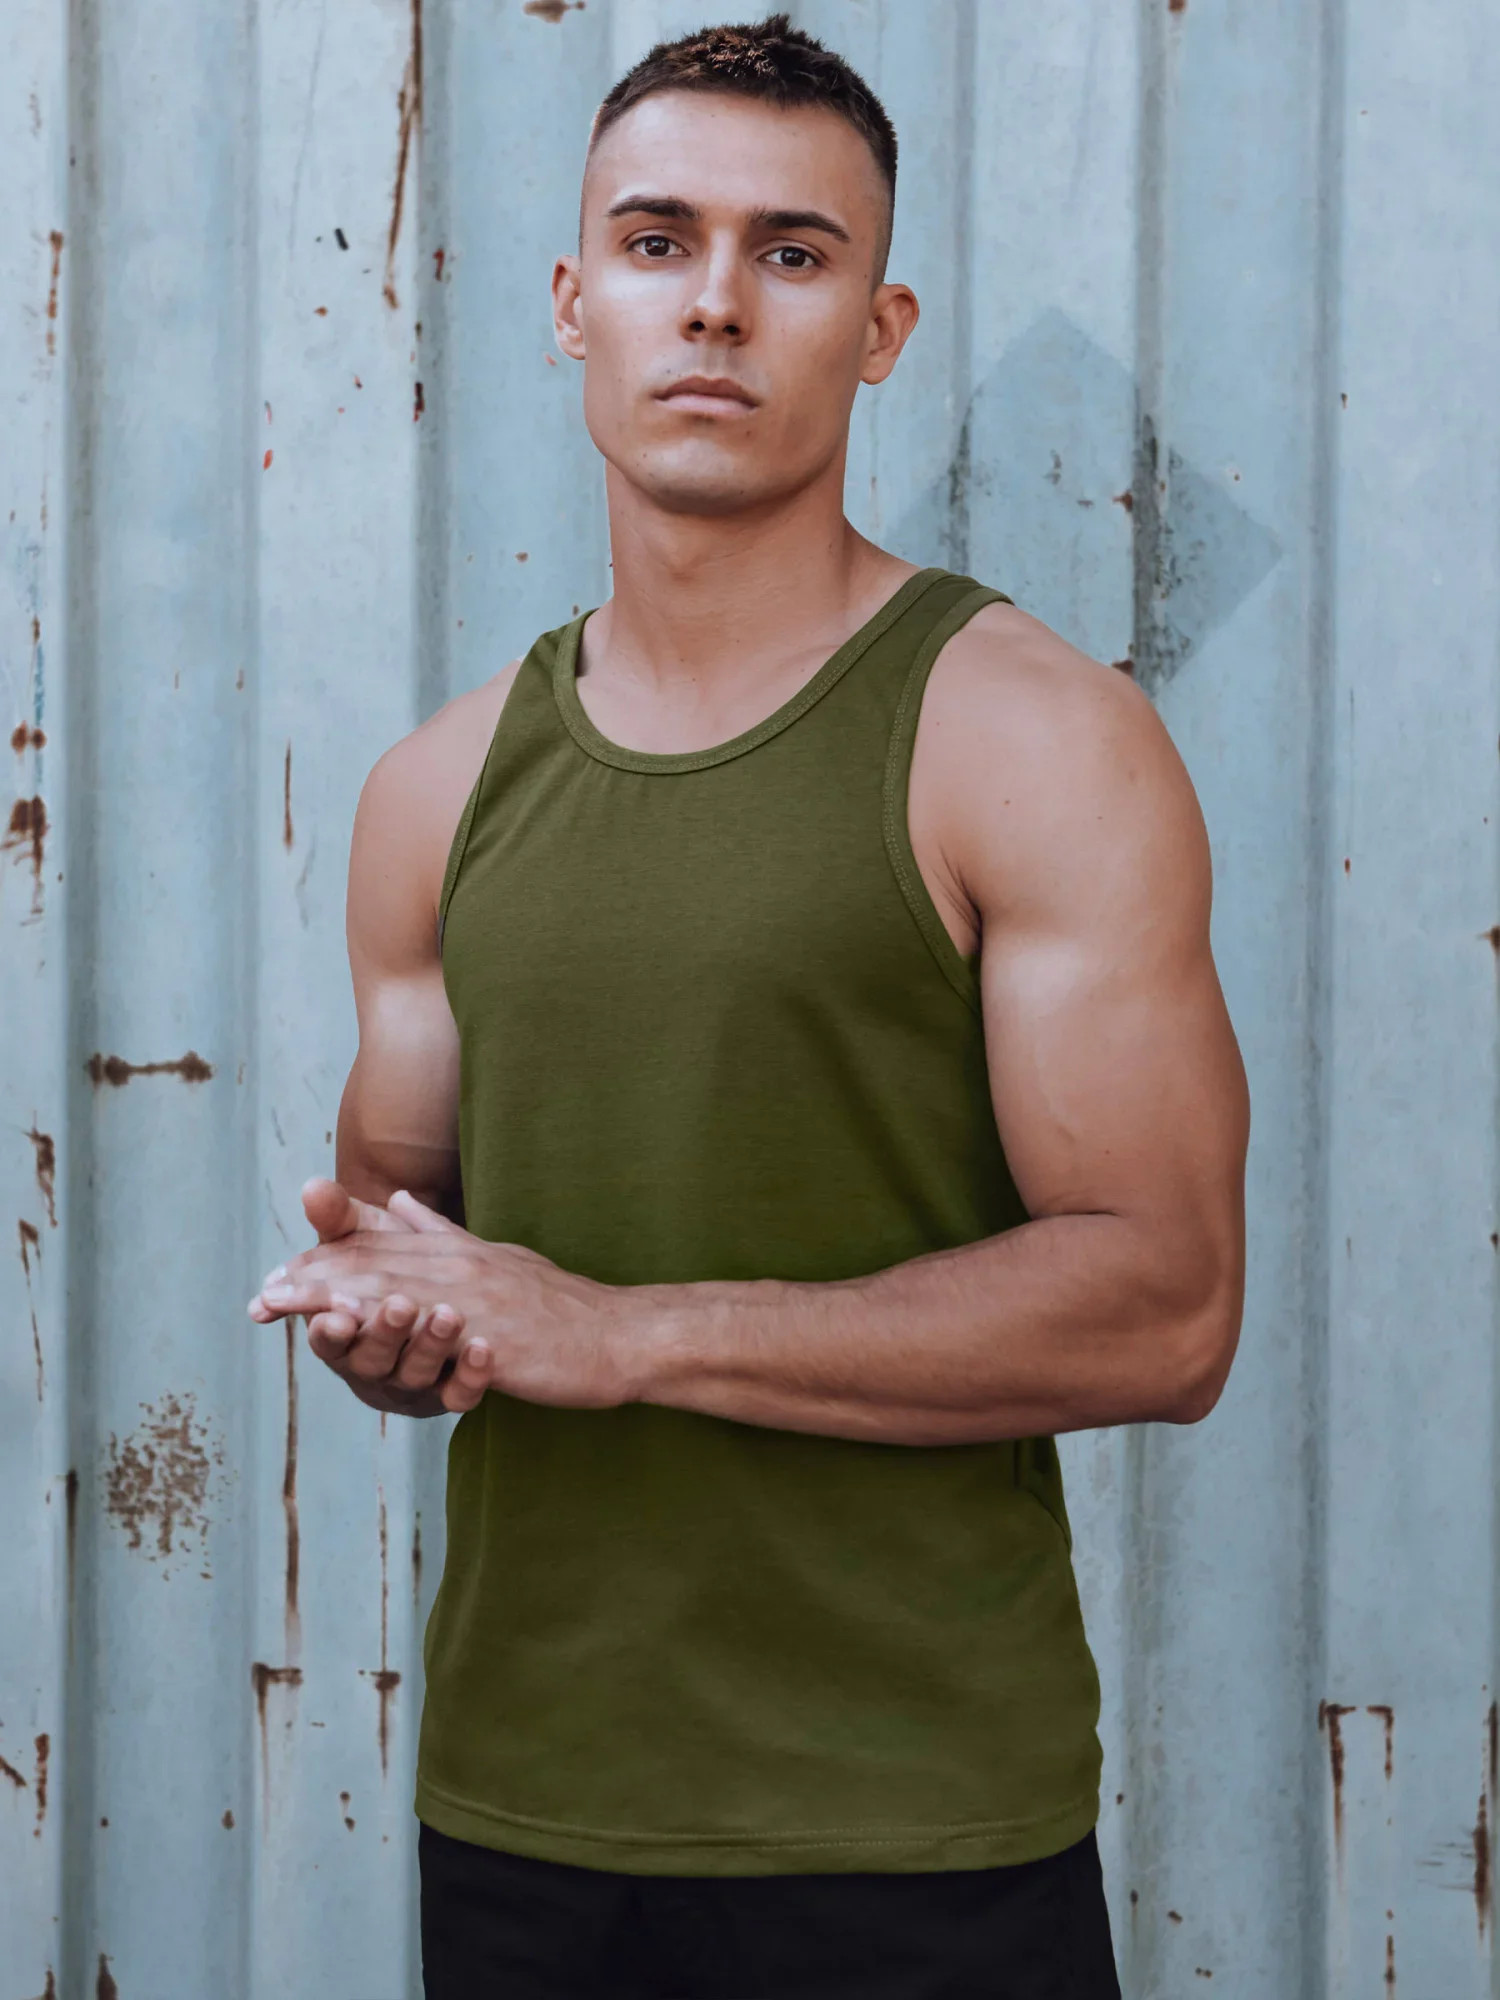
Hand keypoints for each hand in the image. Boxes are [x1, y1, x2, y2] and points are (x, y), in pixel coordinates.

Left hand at [249, 1183, 638, 1413]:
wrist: (616, 1336)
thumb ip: (444, 1234)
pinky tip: (350, 1337)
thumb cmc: (559, 1309)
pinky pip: (426, 1330)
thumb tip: (398, 1203)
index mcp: (458, 1252)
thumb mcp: (498, 1261)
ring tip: (285, 1308)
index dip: (325, 1261)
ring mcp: (474, 1297)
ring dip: (331, 1299)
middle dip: (312, 1279)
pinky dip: (383, 1329)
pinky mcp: (489, 1334)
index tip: (280, 1278)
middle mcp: (460, 1266)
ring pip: (390, 1291)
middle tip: (262, 1295)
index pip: (379, 1251)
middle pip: (374, 1266)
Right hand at [251, 1179, 485, 1417]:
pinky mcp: (452, 1393)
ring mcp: (414, 1381)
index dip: (330, 1329)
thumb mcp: (363, 1244)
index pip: (329, 1336)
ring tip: (449, 1314)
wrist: (450, 1314)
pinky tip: (484, 1349)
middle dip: (384, 1331)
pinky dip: (471, 1375)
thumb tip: (312, 1186)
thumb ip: (339, 1220)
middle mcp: (374, 1363)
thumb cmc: (386, 1275)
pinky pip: (460, 1395)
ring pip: (416, 1374)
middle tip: (402, 1304)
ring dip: (429, 1344)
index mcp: (344, 1333)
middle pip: (371, 1357)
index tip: (337, 1314)